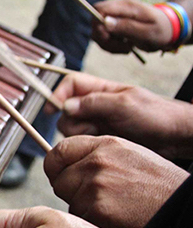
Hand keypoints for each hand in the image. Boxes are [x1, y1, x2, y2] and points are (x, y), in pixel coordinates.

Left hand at [45, 136, 187, 227]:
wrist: (180, 207)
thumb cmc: (159, 185)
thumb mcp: (129, 155)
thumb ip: (97, 155)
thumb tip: (66, 163)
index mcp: (105, 145)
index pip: (59, 150)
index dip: (55, 166)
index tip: (58, 175)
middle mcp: (97, 162)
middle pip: (59, 179)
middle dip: (70, 191)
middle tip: (95, 197)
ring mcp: (96, 185)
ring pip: (69, 200)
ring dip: (83, 207)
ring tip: (112, 206)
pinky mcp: (98, 209)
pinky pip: (80, 217)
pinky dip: (92, 221)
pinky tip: (115, 217)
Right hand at [50, 72, 192, 158]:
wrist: (174, 137)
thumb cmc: (157, 115)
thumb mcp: (124, 104)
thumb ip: (93, 103)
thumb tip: (65, 106)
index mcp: (102, 89)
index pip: (71, 84)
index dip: (58, 94)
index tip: (53, 109)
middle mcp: (96, 105)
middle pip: (66, 110)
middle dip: (72, 120)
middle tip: (91, 126)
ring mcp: (98, 122)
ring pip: (71, 128)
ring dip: (80, 134)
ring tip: (102, 135)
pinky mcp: (100, 138)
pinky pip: (81, 142)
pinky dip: (86, 144)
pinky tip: (103, 144)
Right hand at [91, 0, 173, 52]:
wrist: (169, 29)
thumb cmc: (161, 30)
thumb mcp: (147, 32)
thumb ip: (126, 26)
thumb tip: (105, 22)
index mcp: (126, 7)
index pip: (99, 9)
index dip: (97, 24)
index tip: (108, 38)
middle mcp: (118, 10)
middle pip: (95, 22)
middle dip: (103, 39)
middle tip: (121, 47)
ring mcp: (116, 18)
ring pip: (98, 32)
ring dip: (108, 45)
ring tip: (126, 49)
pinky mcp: (115, 26)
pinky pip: (104, 37)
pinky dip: (111, 46)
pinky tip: (125, 47)